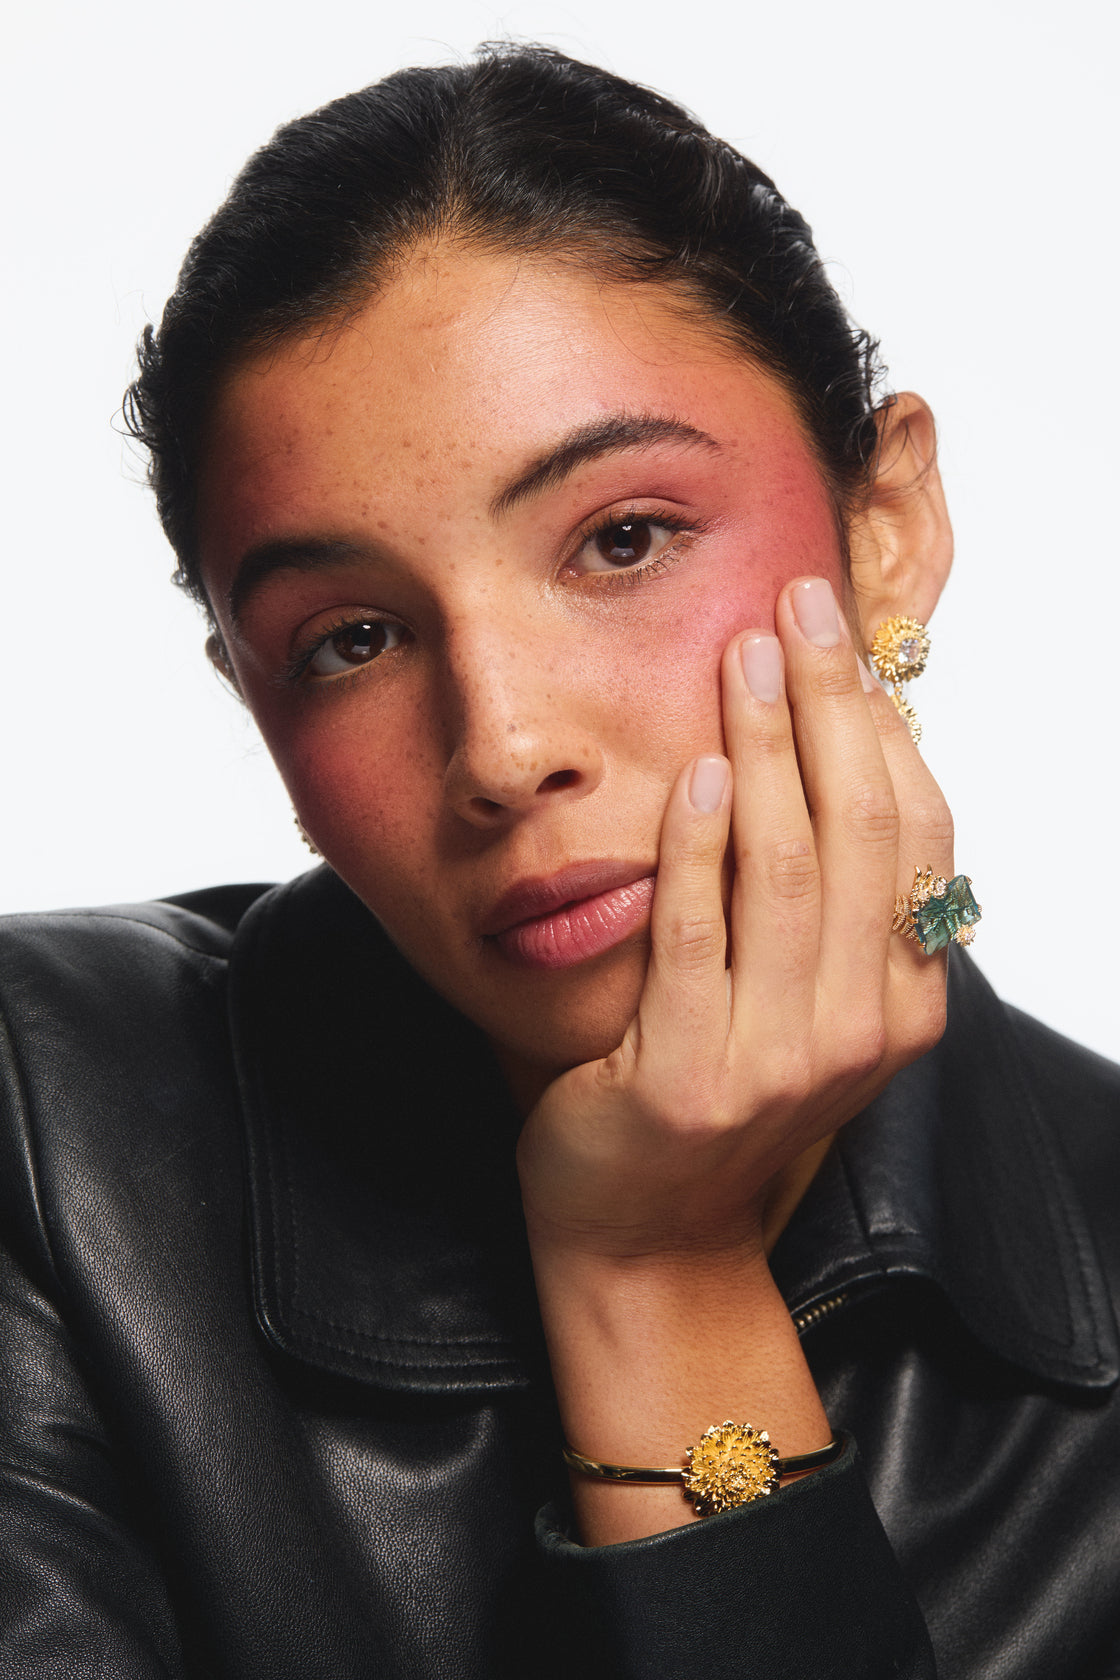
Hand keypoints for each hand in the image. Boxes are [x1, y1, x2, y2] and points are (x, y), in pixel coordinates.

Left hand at [516, 574, 952, 1264]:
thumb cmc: (716, 1094)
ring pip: (791, 868)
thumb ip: (824, 903)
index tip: (845, 638)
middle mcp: (864, 1029)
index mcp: (905, 1001)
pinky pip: (701, 932)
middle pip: (864, 830)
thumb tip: (826, 749)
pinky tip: (691, 766)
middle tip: (801, 604)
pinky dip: (699, 842)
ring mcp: (781, 1058)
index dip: (883, 727)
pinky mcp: (691, 1074)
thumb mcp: (798, 1000)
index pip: (917, 836)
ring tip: (746, 655)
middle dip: (832, 705)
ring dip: (767, 746)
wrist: (647, 1234)